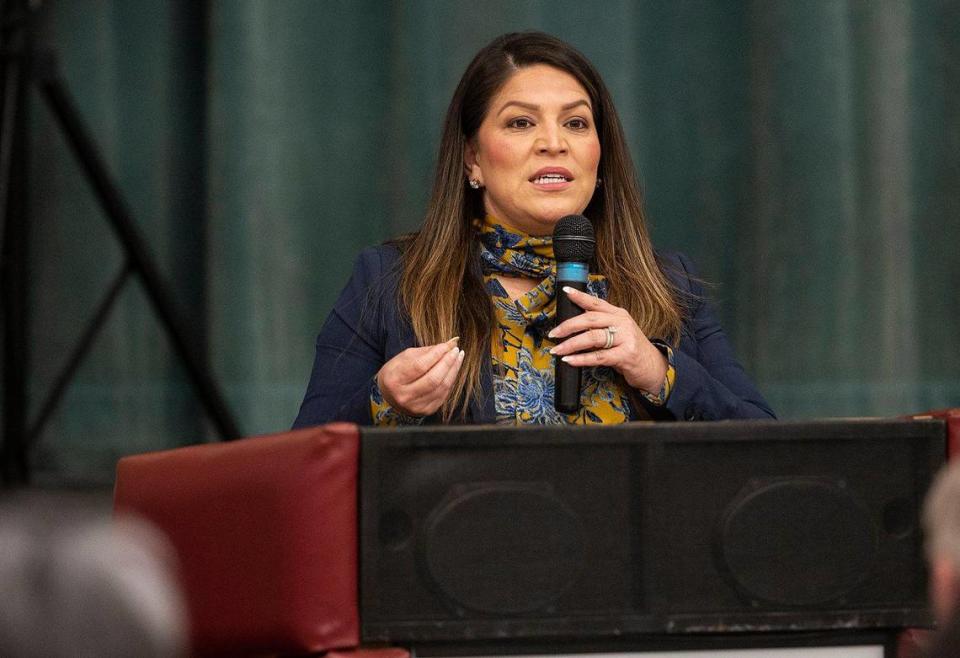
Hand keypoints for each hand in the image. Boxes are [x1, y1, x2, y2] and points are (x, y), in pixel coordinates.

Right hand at [377, 338, 464, 416]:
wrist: (389, 396)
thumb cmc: (398, 372)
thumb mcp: (405, 358)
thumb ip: (427, 351)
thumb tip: (450, 343)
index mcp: (394, 379)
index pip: (420, 365)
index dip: (437, 354)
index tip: (448, 345)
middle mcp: (404, 395)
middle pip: (433, 378)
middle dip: (448, 362)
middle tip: (456, 350)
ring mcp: (415, 406)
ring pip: (441, 387)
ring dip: (453, 370)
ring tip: (458, 358)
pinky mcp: (426, 411)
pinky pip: (444, 394)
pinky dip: (451, 381)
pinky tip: (453, 370)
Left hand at [548, 287, 666, 393]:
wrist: (653, 367)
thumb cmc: (630, 349)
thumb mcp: (618, 332)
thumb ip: (600, 327)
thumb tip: (573, 326)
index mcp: (618, 314)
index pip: (596, 303)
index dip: (580, 296)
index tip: (565, 291)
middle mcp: (622, 323)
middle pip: (590, 319)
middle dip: (568, 325)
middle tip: (553, 333)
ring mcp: (626, 338)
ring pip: (592, 338)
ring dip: (571, 344)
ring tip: (557, 350)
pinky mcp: (626, 355)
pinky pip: (599, 357)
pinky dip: (581, 359)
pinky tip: (570, 361)